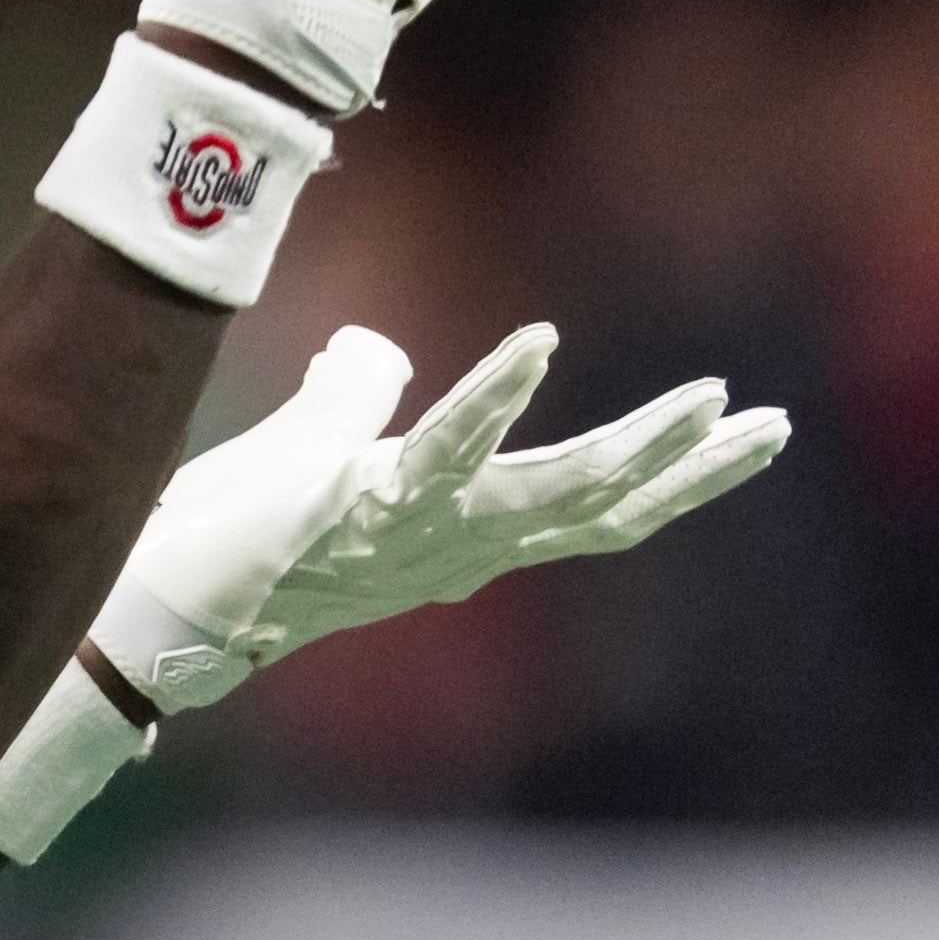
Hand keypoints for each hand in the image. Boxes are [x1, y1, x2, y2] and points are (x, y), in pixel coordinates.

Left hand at [243, 324, 787, 665]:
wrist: (166, 597)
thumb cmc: (238, 531)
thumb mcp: (313, 451)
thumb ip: (354, 397)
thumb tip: (374, 351)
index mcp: (461, 534)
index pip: (591, 508)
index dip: (674, 477)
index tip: (746, 433)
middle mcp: (459, 545)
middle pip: (603, 509)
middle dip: (693, 471)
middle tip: (771, 425)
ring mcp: (422, 530)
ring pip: (557, 492)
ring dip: (638, 445)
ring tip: (708, 397)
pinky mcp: (368, 502)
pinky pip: (445, 447)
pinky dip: (492, 393)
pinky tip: (539, 342)